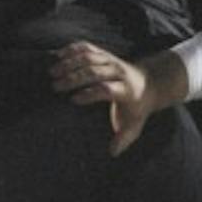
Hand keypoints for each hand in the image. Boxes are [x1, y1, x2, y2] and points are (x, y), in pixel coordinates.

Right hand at [50, 42, 184, 155]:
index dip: (89, 93)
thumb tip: (112, 153)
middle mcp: (119, 72)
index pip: (106, 89)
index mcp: (126, 90)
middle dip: (74, 78)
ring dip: (69, 63)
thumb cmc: (137, 108)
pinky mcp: (105, 53)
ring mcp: (112, 60)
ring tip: (52, 72)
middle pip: (95, 71)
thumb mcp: (135, 125)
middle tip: (55, 86)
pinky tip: (58, 56)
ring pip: (89, 57)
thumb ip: (124, 139)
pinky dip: (72, 49)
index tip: (72, 100)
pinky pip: (88, 47)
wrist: (149, 83)